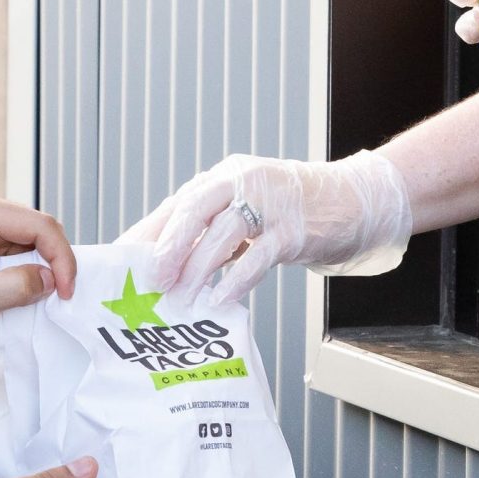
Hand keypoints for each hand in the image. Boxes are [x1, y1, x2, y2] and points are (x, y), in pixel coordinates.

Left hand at [0, 192, 75, 399]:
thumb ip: (18, 288)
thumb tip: (54, 281)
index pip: (41, 225)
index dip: (62, 259)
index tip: (67, 293)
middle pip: (37, 233)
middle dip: (50, 267)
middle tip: (56, 302)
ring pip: (27, 248)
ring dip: (33, 277)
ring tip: (26, 308)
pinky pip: (11, 259)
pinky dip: (17, 282)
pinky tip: (6, 308)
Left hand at [130, 149, 413, 304]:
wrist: (356, 200)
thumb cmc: (295, 211)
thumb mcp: (249, 212)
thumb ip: (215, 230)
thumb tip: (168, 266)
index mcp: (225, 178)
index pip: (178, 205)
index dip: (148, 234)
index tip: (122, 261)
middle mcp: (243, 182)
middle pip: (194, 209)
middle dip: (167, 247)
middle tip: (149, 279)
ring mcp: (270, 203)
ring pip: (223, 233)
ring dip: (196, 268)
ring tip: (179, 298)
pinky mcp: (294, 228)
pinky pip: (259, 255)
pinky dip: (236, 279)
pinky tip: (221, 299)